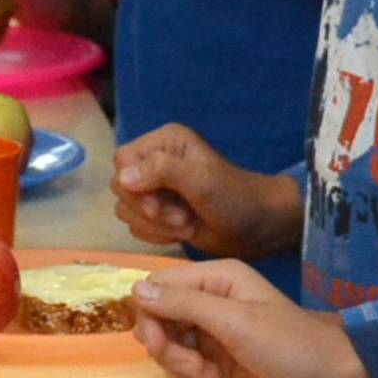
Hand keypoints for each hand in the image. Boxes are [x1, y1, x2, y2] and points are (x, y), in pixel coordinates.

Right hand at [114, 124, 302, 257]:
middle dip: (151, 211)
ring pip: (126, 210)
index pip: (123, 160)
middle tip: (184, 218)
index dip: (137, 187)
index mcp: (165, 142)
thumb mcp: (201, 180)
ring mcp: (156, 188)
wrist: (257, 229)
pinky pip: (135, 226)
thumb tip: (124, 177)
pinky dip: (158, 234)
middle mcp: (155, 161)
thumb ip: (162, 171)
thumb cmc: (235, 199)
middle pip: (120, 188)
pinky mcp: (158, 212)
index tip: (162, 203)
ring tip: (188, 224)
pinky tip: (183, 232)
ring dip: (156, 225)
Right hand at [131, 257, 377, 377]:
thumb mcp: (235, 321)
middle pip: (157, 322)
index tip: (161, 343)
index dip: (150, 316)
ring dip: (182, 370)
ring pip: (168, 350)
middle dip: (168, 350)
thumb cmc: (290, 346)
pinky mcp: (218, 364)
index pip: (156, 288)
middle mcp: (210, 302)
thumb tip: (135, 289)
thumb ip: (185, 304)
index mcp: (216, 279)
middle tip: (195, 367)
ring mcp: (214, 335)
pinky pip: (184, 371)